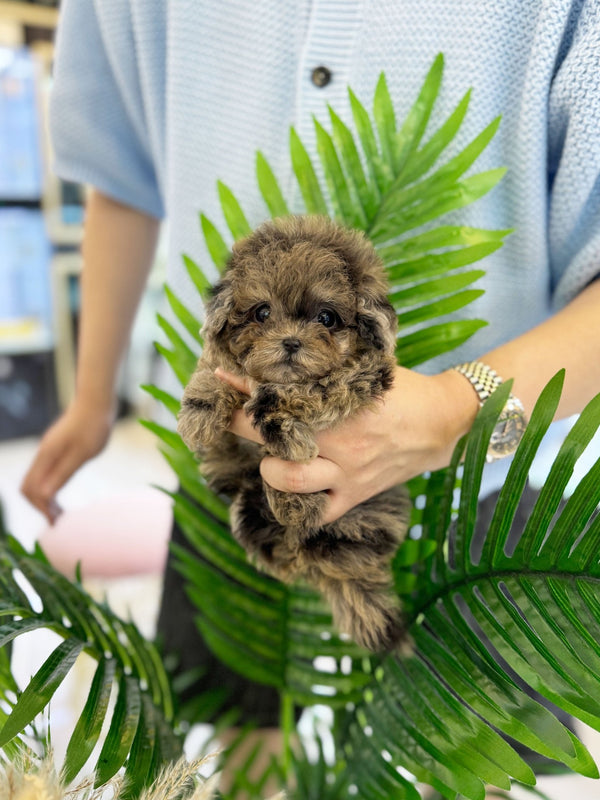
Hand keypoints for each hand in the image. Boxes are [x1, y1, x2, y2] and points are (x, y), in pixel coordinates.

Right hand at [21, 397, 115, 522]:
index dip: (42, 508)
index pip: (32, 490)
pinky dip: (49, 487)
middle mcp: (43, 454)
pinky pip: (44, 473)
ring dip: (44, 497)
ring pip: (35, 480)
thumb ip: (63, 473)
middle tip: (58, 519)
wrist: (97, 401)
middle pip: (28, 487)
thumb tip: (45, 496)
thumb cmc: (93, 426)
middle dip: (39, 505)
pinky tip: (62, 492)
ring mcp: (48, 451)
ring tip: (60, 511)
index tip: (56, 522)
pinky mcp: (56, 448)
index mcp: (47, 456)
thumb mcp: (82, 454)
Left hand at [216, 366, 478, 523]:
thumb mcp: (371, 369)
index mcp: (343, 407)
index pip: (283, 397)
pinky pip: (316, 512)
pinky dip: (298, 505)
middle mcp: (340, 444)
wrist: (443, 424)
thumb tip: (293, 348)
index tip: (224, 377)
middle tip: (231, 416)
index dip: (248, 389)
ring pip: (289, 480)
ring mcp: (346, 475)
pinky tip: (290, 490)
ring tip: (269, 456)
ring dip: (269, 468)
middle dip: (245, 426)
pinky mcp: (353, 496)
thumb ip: (333, 364)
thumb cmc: (404, 390)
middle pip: (275, 438)